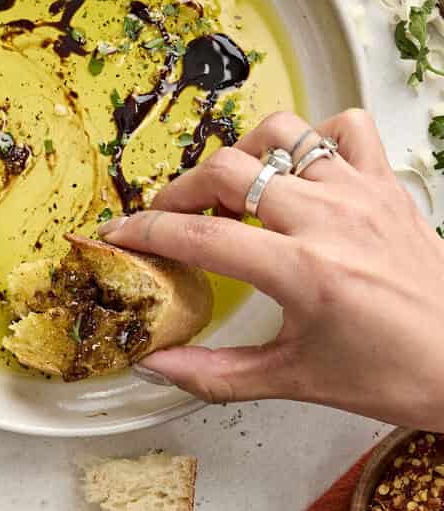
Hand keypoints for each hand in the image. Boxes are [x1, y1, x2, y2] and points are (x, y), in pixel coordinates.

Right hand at [98, 108, 443, 428]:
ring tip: (231, 189)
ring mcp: (363, 194)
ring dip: (243, 155)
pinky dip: (312, 138)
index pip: (201, 237)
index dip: (146, 233)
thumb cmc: (391, 375)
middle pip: (229, 171)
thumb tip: (154, 365)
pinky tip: (297, 172)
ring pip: (282, 133)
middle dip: (182, 191)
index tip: (118, 234)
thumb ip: (212, 373)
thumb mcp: (292, 380)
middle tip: (168, 218)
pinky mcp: (388, 185)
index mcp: (304, 272)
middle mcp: (331, 221)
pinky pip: (345, 129)